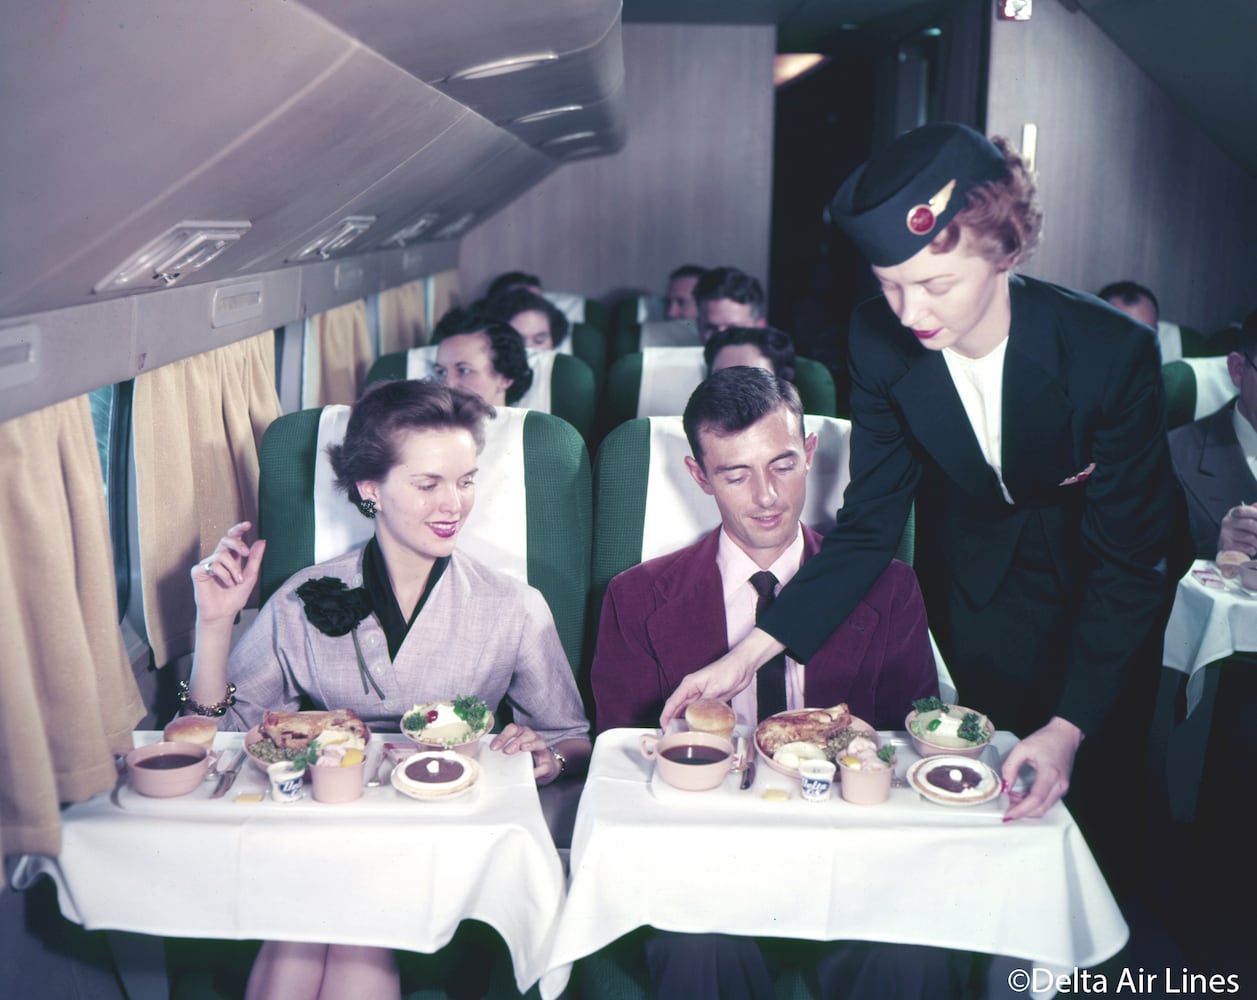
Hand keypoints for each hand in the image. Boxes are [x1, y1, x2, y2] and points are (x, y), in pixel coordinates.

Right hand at [193, 522, 265, 625]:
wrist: (224, 613)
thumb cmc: (235, 596)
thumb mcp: (250, 576)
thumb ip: (254, 559)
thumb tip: (261, 541)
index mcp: (230, 557)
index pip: (232, 538)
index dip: (238, 529)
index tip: (248, 525)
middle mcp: (218, 558)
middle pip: (226, 539)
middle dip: (237, 543)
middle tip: (245, 553)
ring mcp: (207, 564)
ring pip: (222, 555)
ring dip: (234, 568)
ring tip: (236, 581)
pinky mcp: (198, 571)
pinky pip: (213, 565)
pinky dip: (224, 574)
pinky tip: (226, 583)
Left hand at [490, 723, 559, 784]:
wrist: (544, 768)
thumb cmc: (524, 758)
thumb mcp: (513, 753)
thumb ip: (503, 752)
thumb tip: (487, 758)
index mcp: (521, 734)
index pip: (512, 729)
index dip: (503, 736)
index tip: (494, 748)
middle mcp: (532, 737)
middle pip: (525, 733)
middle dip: (516, 741)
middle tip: (507, 751)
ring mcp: (542, 748)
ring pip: (539, 742)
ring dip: (530, 745)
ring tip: (523, 749)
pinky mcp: (549, 763)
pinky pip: (545, 765)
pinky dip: (538, 769)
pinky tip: (532, 772)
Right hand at [658, 629, 783, 728]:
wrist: (743, 666)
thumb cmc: (728, 669)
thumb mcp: (716, 687)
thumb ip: (705, 702)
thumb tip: (698, 716)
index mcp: (689, 684)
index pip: (672, 701)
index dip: (665, 715)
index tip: (663, 727)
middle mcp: (692, 690)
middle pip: (677, 707)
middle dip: (672, 721)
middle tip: (671, 736)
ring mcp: (701, 695)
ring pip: (688, 710)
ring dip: (684, 721)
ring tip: (682, 735)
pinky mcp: (710, 699)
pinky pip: (699, 711)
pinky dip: (696, 719)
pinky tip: (697, 728)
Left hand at [1000, 716, 1082, 821]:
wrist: (1066, 734)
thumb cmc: (1046, 739)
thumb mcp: (1022, 748)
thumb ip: (1010, 767)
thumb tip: (1005, 787)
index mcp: (1050, 773)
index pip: (1036, 799)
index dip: (1021, 810)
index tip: (1007, 815)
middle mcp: (1060, 784)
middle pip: (1041, 809)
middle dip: (1021, 812)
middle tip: (1005, 807)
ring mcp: (1063, 788)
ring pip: (1044, 807)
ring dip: (1026, 808)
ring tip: (1010, 798)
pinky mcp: (1062, 788)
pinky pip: (1047, 801)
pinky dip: (1033, 803)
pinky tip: (1020, 795)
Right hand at [1219, 503, 1256, 555]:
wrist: (1228, 547)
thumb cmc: (1243, 530)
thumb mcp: (1248, 518)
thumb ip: (1254, 510)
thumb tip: (1256, 506)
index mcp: (1234, 513)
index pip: (1243, 511)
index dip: (1255, 514)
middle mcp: (1227, 522)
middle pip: (1250, 524)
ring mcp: (1226, 534)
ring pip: (1251, 538)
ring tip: (1256, 542)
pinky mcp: (1227, 546)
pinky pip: (1247, 548)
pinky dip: (1253, 549)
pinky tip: (1250, 548)